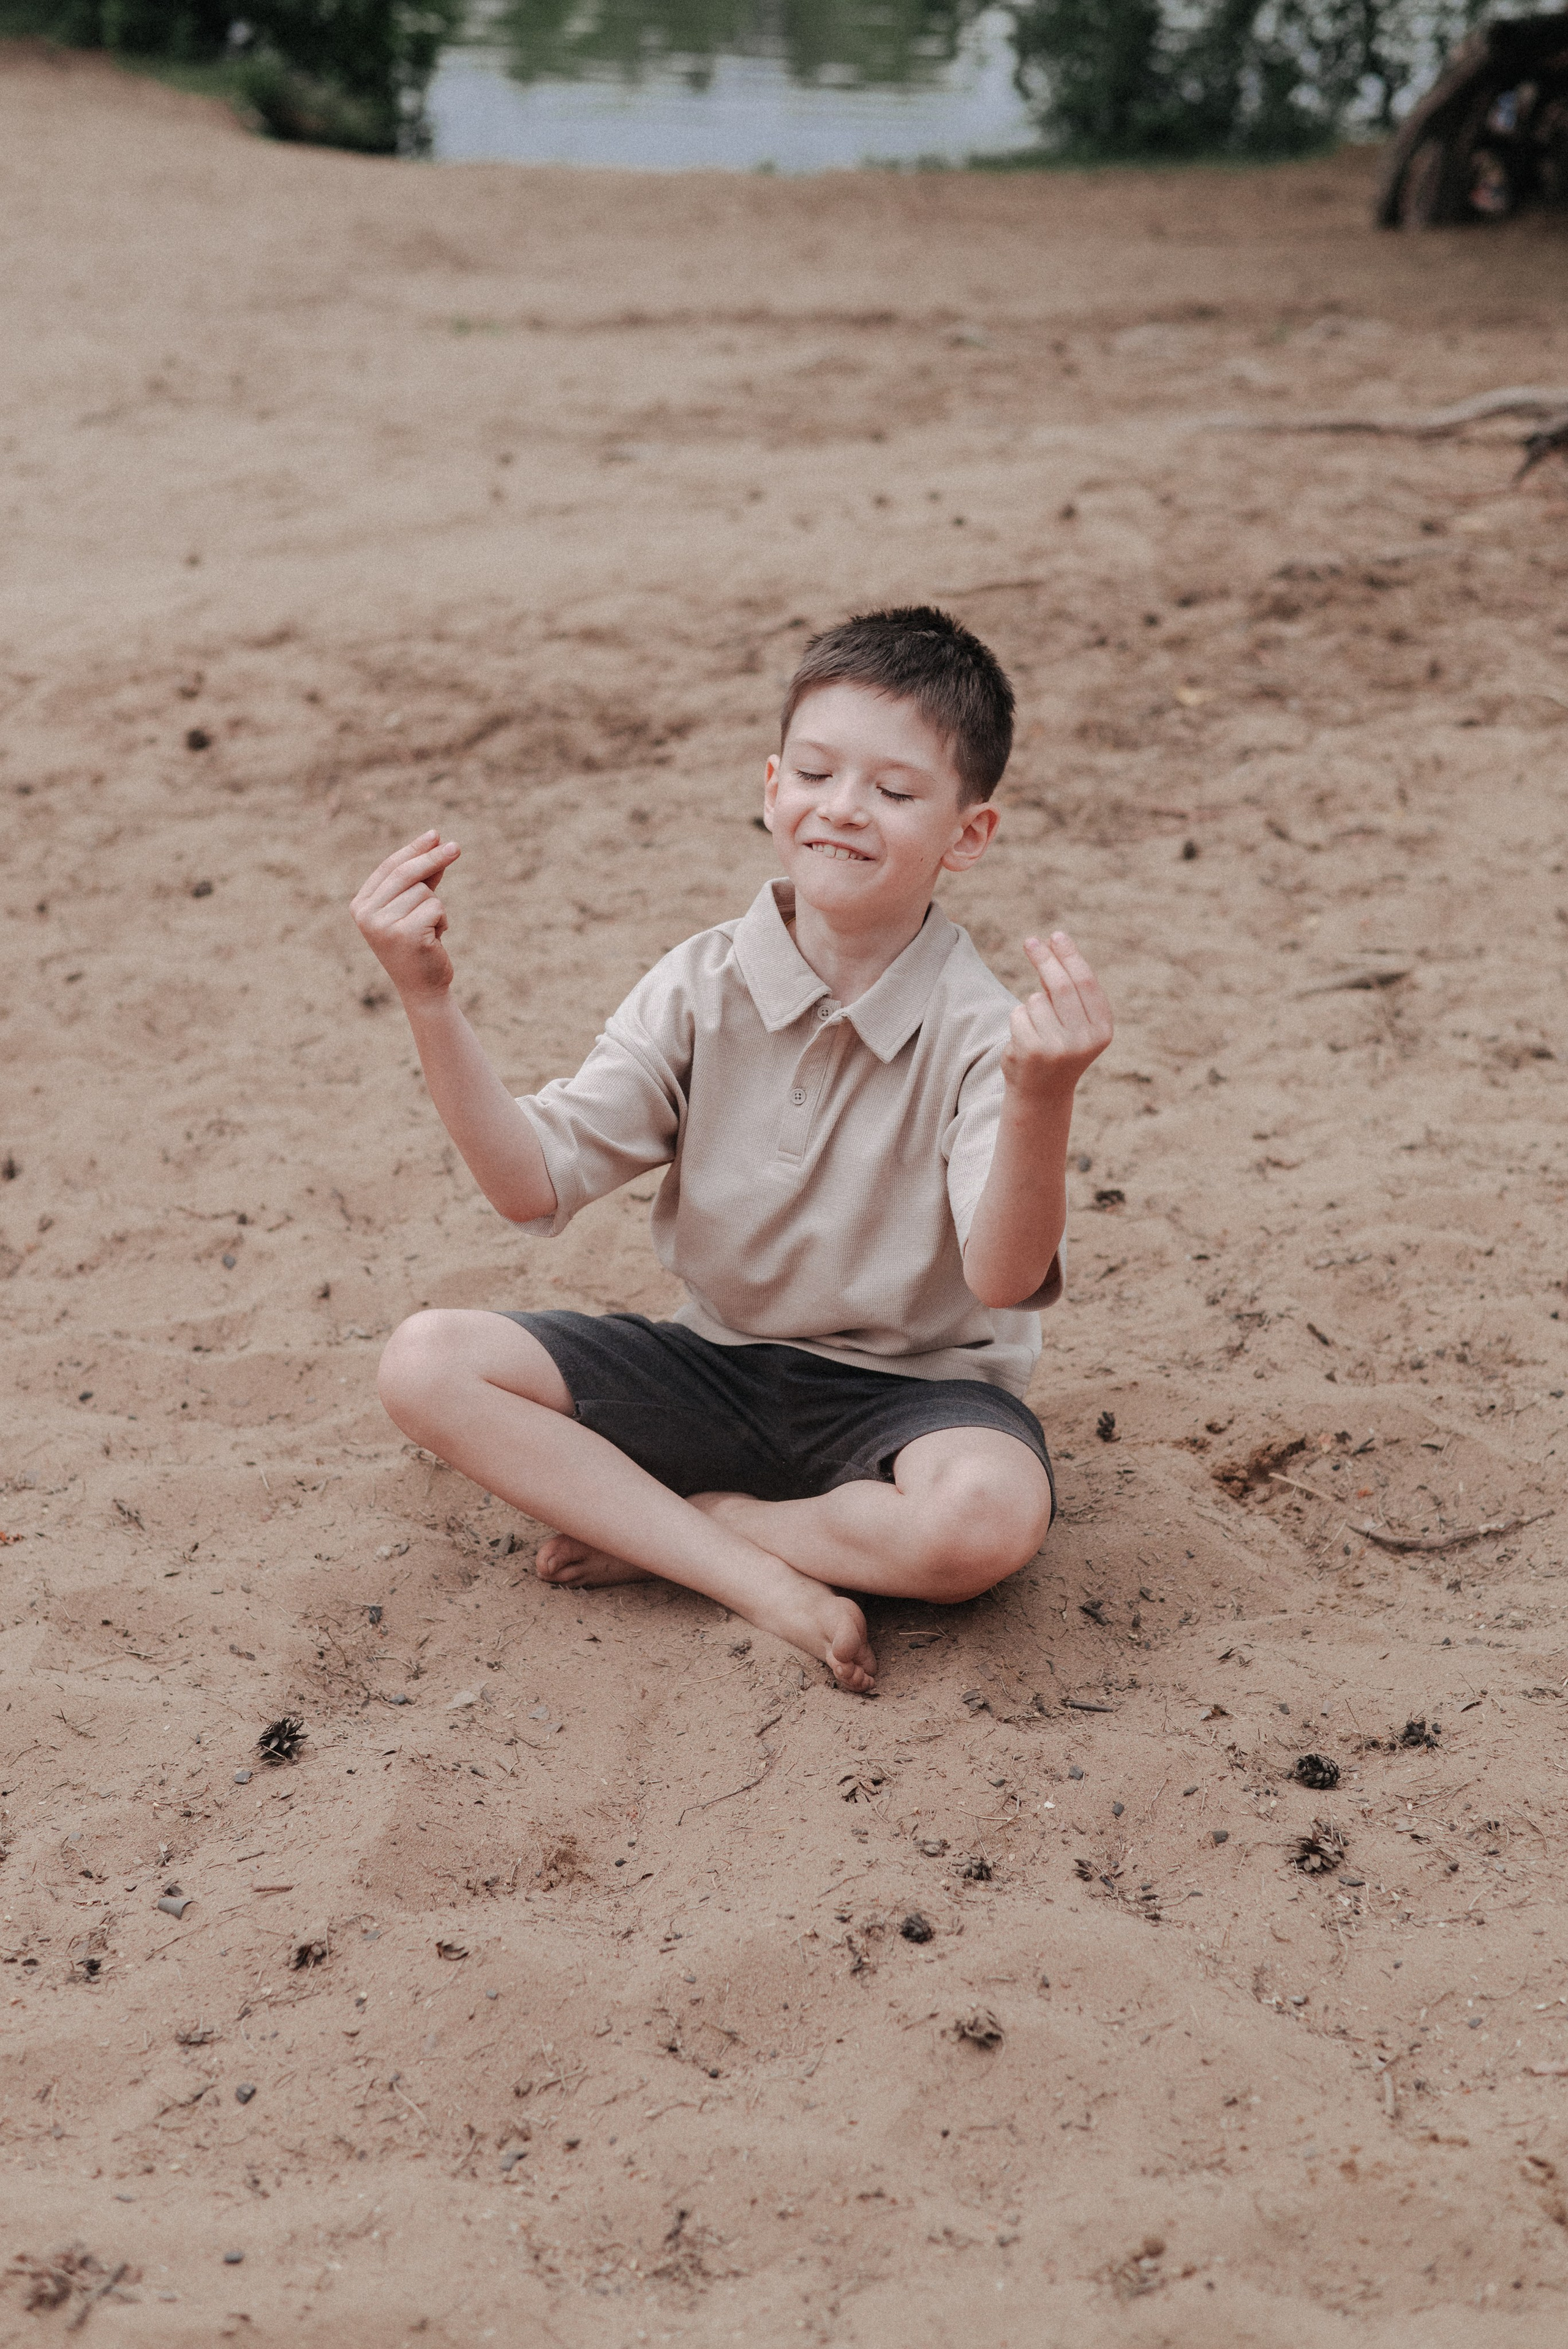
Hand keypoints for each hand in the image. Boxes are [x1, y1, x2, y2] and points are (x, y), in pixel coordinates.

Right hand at [350, 830, 460, 1004]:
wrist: (423, 988)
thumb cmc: (419, 945)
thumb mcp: (414, 908)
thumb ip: (421, 878)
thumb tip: (437, 842)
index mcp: (361, 905)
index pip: (389, 868)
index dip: (413, 850)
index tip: (435, 835)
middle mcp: (367, 915)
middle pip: (406, 873)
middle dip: (433, 858)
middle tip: (457, 847)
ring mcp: (383, 925)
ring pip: (424, 892)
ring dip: (436, 908)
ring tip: (430, 930)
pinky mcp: (406, 934)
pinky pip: (435, 907)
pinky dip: (442, 920)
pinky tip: (434, 939)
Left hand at [1002, 930, 1112, 1097]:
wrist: (1042, 1094)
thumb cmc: (1058, 1049)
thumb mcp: (1073, 1022)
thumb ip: (1067, 991)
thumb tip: (1050, 947)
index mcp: (1103, 1029)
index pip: (1085, 982)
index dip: (1069, 956)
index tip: (1055, 935)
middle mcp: (1084, 1039)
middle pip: (1061, 985)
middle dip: (1045, 959)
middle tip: (1030, 941)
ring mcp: (1058, 1047)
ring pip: (1036, 1000)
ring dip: (1031, 1004)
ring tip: (1036, 1027)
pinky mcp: (1032, 1051)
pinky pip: (1019, 1013)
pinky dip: (1018, 1018)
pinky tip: (1024, 1039)